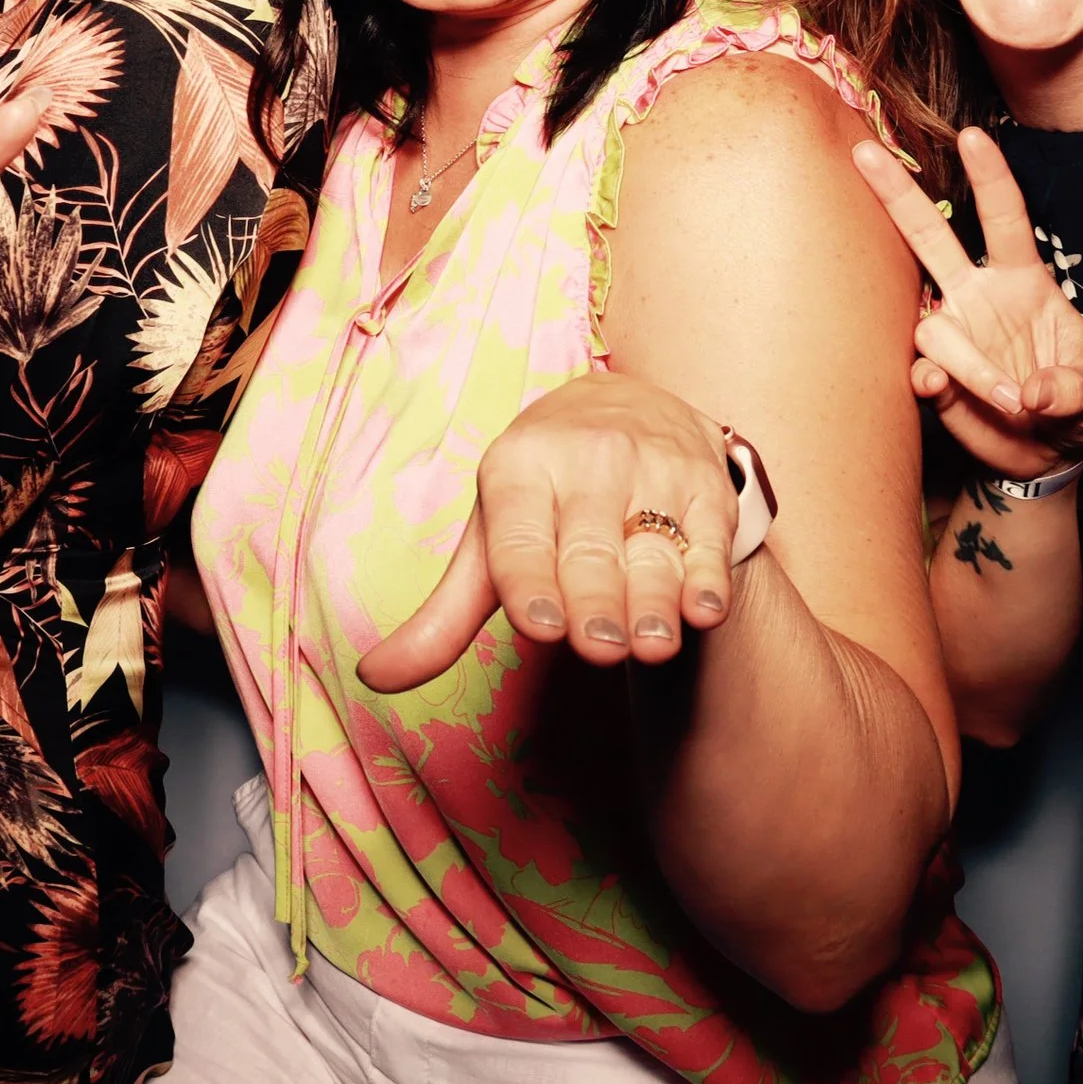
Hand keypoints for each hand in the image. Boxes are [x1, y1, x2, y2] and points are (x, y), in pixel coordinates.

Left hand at [357, 373, 736, 693]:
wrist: (632, 407)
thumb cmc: (545, 496)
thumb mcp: (490, 538)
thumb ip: (444, 617)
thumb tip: (374, 676)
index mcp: (519, 468)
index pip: (519, 535)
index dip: (528, 580)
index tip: (539, 625)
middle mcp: (587, 458)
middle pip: (588, 548)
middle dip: (593, 600)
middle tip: (597, 647)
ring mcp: (652, 468)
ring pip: (653, 546)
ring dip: (654, 598)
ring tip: (651, 644)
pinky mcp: (706, 486)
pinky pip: (709, 538)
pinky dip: (708, 576)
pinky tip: (703, 610)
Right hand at [852, 127, 1082, 478]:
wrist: (1049, 456)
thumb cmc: (1078, 407)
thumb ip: (1073, 389)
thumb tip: (1032, 393)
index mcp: (1023, 282)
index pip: (1004, 220)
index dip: (989, 178)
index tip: (973, 136)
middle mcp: (977, 299)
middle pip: (929, 238)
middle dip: (896, 195)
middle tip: (864, 153)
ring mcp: (952, 336)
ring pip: (932, 327)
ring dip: (967, 363)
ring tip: (1009, 400)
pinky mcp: (935, 379)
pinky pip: (919, 370)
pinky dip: (933, 382)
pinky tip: (946, 393)